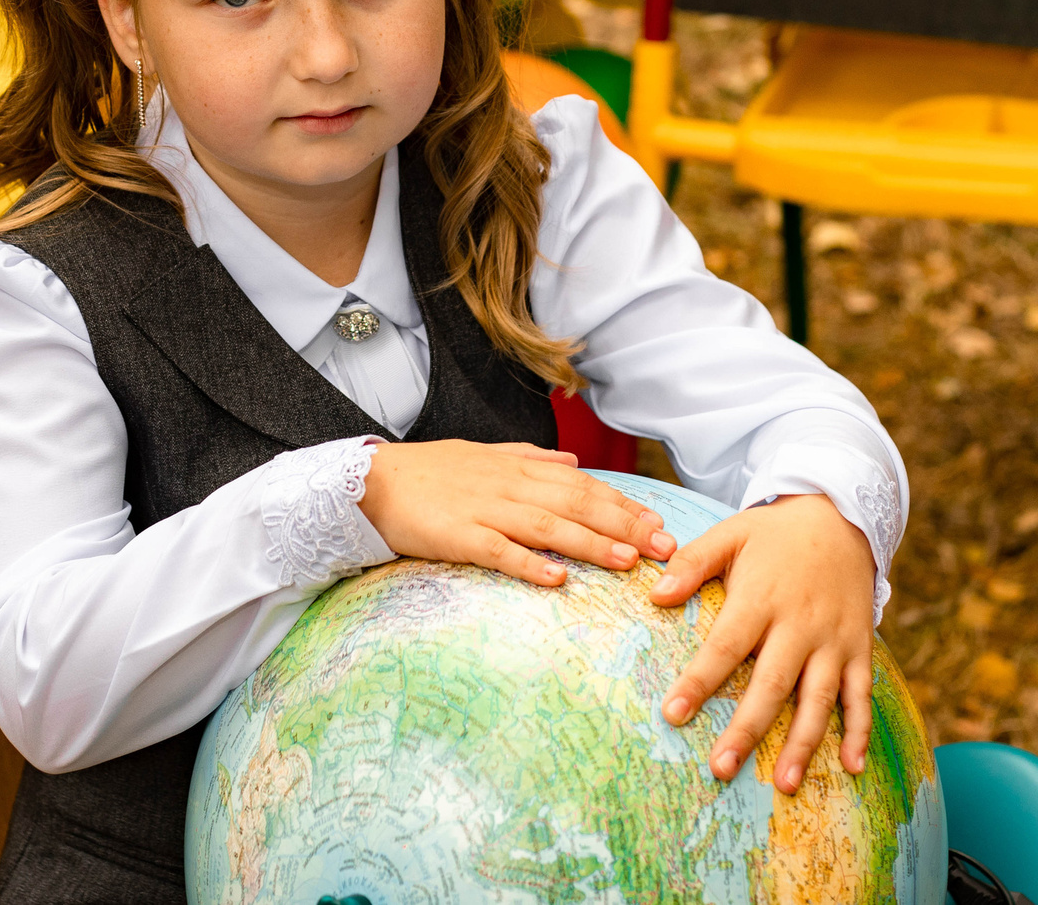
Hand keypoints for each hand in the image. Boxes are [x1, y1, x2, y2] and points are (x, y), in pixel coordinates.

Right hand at [359, 440, 675, 588]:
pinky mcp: (459, 536)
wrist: (373, 482)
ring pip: (548, 526)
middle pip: (577, 504)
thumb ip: (530, 459)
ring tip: (628, 561)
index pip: (582, 485)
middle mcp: (509, 486)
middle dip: (625, 525)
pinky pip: (499, 552)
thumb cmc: (431, 473)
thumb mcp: (484, 456)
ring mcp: (485, 510)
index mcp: (518, 469)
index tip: (659, 523)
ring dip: (591, 543)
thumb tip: (573, 463)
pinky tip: (557, 580)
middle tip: (664, 548)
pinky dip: (530, 565)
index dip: (623, 504)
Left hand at [650, 493, 876, 792]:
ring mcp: (834, 640)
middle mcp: (800, 624)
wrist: (841, 516)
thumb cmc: (774, 533)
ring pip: (819, 698)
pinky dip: (860, 731)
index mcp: (762, 597)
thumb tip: (655, 594)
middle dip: (747, 729)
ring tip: (784, 784)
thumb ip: (692, 563)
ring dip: (802, 743)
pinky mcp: (860, 648)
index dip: (700, 681)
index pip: (726, 645)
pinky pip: (862, 694)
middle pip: (772, 684)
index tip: (672, 714)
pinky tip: (851, 766)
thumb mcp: (731, 534)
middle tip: (721, 768)